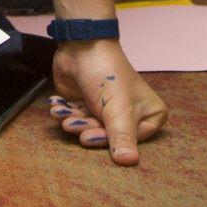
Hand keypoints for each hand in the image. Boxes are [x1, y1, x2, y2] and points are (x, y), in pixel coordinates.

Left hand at [48, 39, 167, 165]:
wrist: (81, 43)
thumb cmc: (107, 73)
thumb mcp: (118, 109)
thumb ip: (121, 137)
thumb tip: (128, 163)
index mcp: (150, 115)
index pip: (128, 140)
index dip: (105, 140)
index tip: (87, 138)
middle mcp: (130, 113)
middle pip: (106, 134)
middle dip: (85, 129)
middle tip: (71, 125)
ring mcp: (106, 108)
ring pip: (89, 127)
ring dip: (72, 122)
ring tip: (62, 115)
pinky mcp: (87, 102)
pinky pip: (76, 116)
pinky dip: (64, 113)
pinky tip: (57, 107)